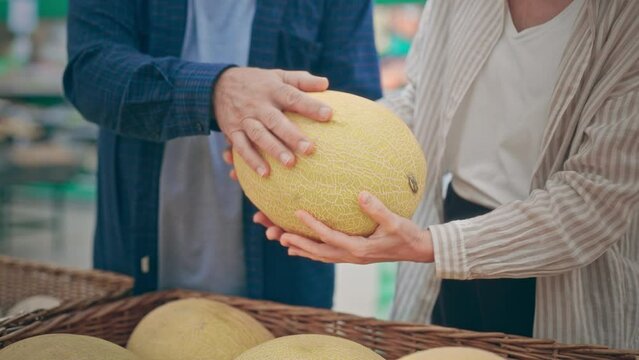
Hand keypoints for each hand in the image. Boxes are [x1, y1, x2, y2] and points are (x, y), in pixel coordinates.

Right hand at [214, 68, 331, 176]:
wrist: (217, 84)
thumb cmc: (258, 83)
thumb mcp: (278, 75)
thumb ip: (301, 80)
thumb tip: (326, 83)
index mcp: (273, 89)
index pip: (293, 96)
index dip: (310, 105)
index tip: (328, 114)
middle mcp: (258, 104)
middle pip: (276, 121)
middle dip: (292, 135)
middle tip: (310, 149)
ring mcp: (244, 118)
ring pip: (259, 135)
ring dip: (273, 149)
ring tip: (290, 163)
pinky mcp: (232, 131)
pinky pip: (241, 147)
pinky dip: (250, 160)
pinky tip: (264, 173)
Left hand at [253, 191, 433, 263]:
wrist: (417, 250)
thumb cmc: (407, 234)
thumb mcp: (395, 221)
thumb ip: (378, 209)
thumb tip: (361, 194)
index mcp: (358, 248)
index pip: (329, 237)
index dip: (312, 226)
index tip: (296, 213)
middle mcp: (351, 256)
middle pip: (316, 251)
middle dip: (295, 242)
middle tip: (274, 233)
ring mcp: (350, 257)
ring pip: (319, 255)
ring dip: (299, 248)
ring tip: (279, 240)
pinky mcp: (353, 255)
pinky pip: (326, 254)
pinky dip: (311, 251)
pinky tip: (300, 246)